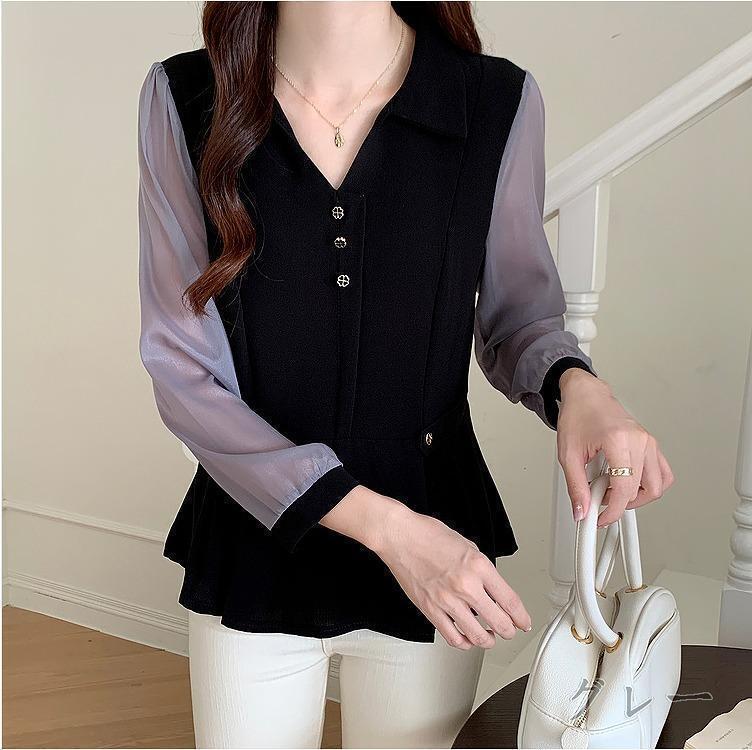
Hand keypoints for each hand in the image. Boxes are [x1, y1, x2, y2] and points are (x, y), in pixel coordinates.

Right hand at [371, 502, 531, 649]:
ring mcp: (447, 601)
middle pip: (500, 622)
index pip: (510, 601)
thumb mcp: (467, 546)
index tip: (524, 622)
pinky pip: (453, 637)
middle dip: (509, 630)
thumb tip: (493, 589)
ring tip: (490, 637)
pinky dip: (465, 642)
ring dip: (489, 640)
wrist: (400, 536)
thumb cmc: (428, 535)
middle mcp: (465, 586)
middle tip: (510, 630)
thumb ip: (482, 569)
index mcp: (478, 566)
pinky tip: (467, 638)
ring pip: (478, 636)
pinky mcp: (430, 610)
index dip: (522, 617)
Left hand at [556, 368, 674, 527]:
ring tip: (612, 489)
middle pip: (644, 489)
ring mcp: (649, 441)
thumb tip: (582, 511)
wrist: (586, 395)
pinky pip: (662, 473)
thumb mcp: (568, 454)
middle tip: (601, 498)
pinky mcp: (651, 444)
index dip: (613, 510)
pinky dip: (648, 484)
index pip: (625, 488)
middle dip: (621, 502)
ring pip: (659, 485)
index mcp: (619, 440)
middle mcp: (639, 440)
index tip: (602, 517)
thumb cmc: (578, 416)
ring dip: (637, 496)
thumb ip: (576, 486)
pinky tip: (626, 482)